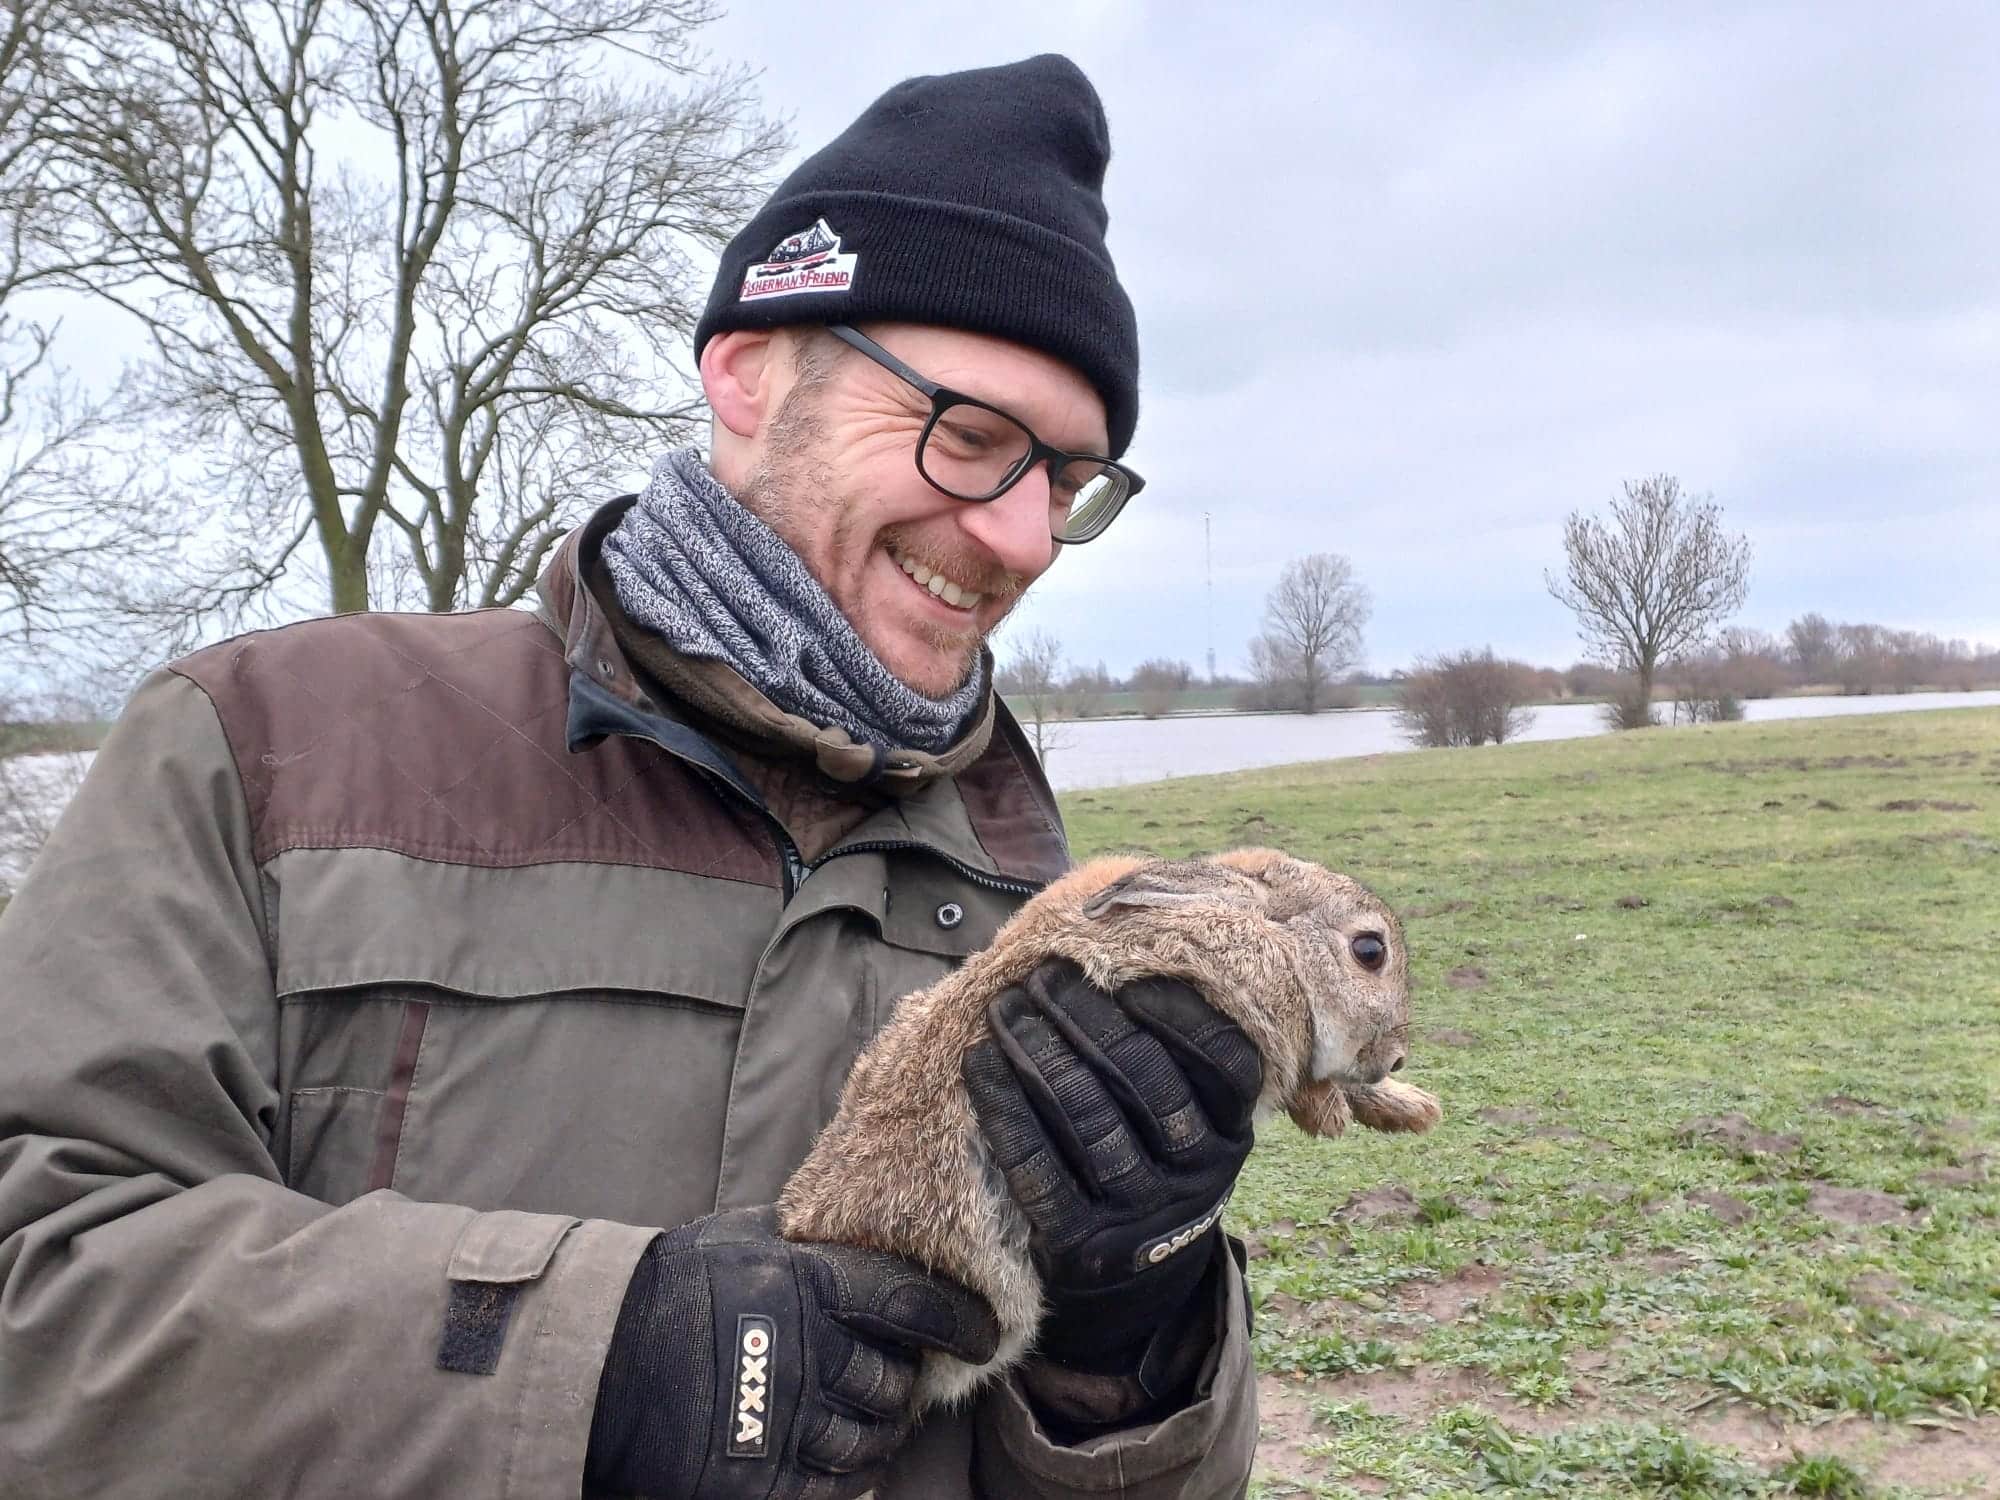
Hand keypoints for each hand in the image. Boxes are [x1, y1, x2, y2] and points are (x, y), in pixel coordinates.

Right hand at [585, 1206, 997, 1499]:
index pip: (913, 1302)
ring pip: (869, 1442)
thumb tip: (860, 1224)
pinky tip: (838, 1465)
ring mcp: (782, 1421)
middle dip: (901, 1386)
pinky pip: (830, 1491)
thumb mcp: (737, 1237)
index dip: (959, 1320)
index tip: (985, 1333)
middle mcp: (806, 1352)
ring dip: (876, 1436)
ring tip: (864, 1424)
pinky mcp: (754, 1479)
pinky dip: (844, 1481)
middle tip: (895, 1382)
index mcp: (807, 1284)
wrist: (592, 1361)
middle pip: (893, 1384)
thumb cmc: (667, 1288)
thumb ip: (802, 1237)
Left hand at [963, 959, 1261, 1374]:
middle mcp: (1197, 1174)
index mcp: (1231, 1132)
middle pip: (1146, 1079)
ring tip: (1005, 1009)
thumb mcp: (1189, 1119)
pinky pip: (1037, 1167)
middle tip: (1043, 978)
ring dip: (1039, 1052)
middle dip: (1087, 1016)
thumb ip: (1171, 1055)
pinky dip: (1004, 1109)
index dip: (1181, 1014)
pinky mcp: (1083, 1245)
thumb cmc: (1152, 1161)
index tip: (1128, 979)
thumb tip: (1110, 958)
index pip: (1226, 1063)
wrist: (1137, 1281)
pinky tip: (979, 1064)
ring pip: (1089, 1117)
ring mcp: (1140, 1214)